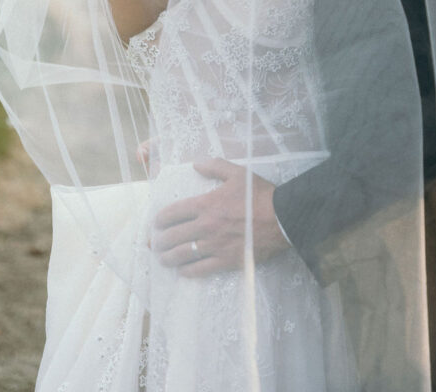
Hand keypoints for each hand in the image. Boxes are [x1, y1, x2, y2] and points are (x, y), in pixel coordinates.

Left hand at [152, 158, 288, 277]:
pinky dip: (187, 271)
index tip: (157, 223)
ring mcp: (214, 245)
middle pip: (173, 236)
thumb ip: (215, 167)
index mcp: (206, 204)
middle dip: (160, 241)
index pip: (174, 212)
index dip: (160, 219)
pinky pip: (200, 269)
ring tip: (163, 258)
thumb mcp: (237, 173)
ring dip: (168, 258)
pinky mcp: (226, 261)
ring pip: (182, 255)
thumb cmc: (259, 194)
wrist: (281, 218)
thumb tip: (195, 164)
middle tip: (154, 243)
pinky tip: (183, 271)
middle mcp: (206, 226)